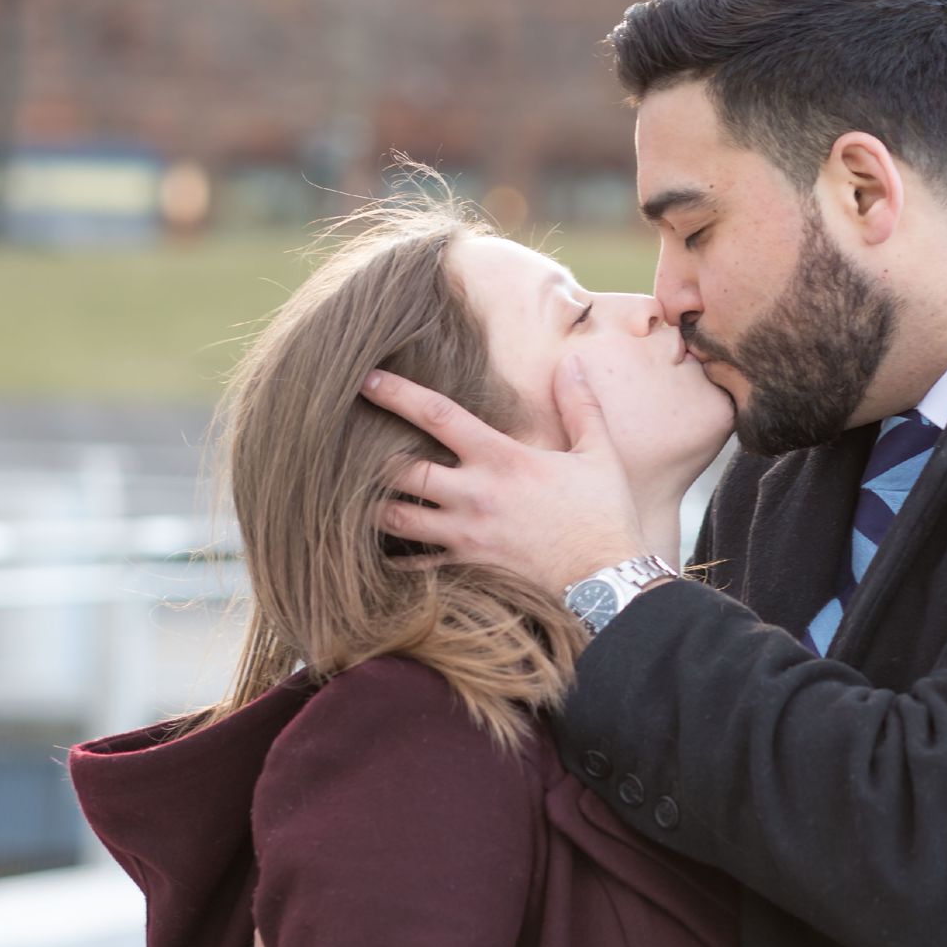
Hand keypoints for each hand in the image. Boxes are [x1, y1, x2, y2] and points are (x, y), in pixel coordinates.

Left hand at [361, 354, 646, 593]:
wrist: (608, 583)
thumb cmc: (604, 516)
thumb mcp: (599, 455)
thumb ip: (580, 407)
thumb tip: (573, 363)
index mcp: (501, 459)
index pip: (438, 416)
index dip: (398, 394)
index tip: (365, 378)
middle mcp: (474, 495)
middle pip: (401, 470)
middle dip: (366, 455)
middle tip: (337, 440)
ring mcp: (466, 535)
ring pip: (396, 518)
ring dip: (370, 503)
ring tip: (344, 490)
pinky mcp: (467, 567)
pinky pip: (414, 563)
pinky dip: (390, 554)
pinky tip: (371, 545)